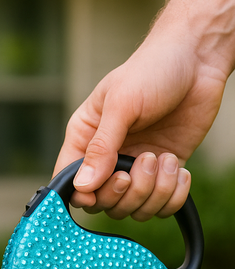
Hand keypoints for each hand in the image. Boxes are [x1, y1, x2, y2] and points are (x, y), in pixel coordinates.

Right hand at [54, 38, 226, 218]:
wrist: (199, 59)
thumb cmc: (153, 70)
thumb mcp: (121, 104)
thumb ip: (101, 147)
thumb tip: (83, 185)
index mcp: (86, 138)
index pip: (69, 181)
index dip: (84, 194)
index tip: (103, 187)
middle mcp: (108, 158)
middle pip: (103, 203)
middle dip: (125, 192)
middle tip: (143, 160)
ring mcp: (136, 168)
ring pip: (133, 209)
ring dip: (153, 191)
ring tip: (163, 158)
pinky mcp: (164, 173)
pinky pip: (162, 206)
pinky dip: (173, 195)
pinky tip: (178, 168)